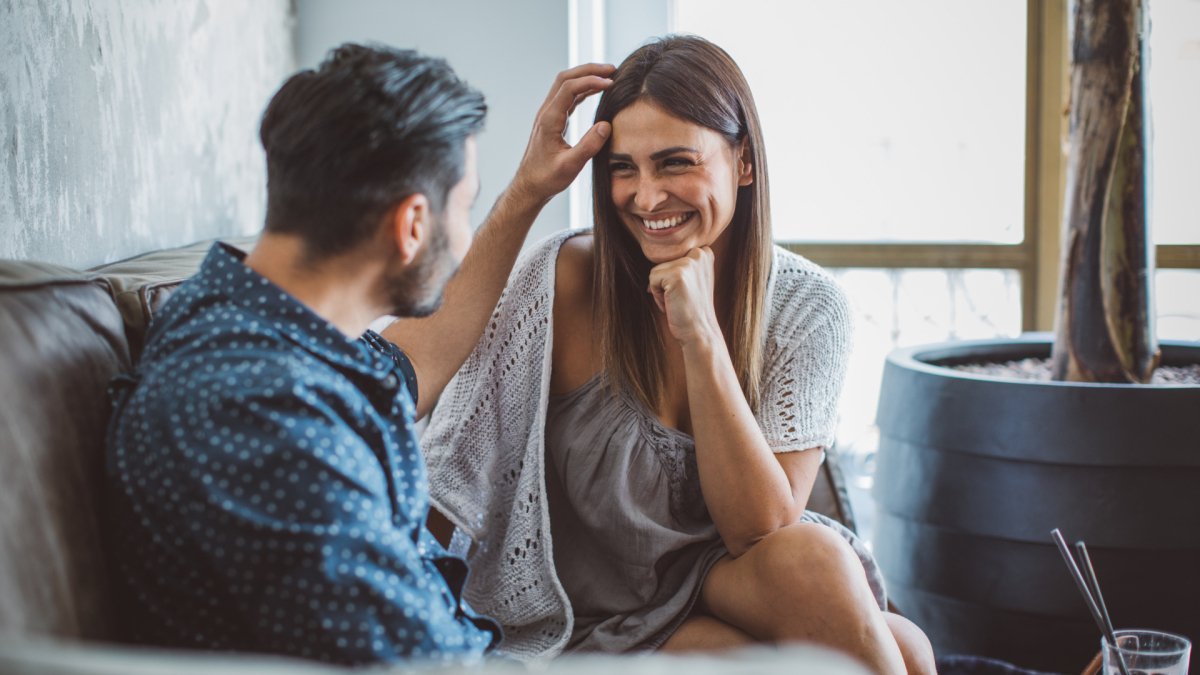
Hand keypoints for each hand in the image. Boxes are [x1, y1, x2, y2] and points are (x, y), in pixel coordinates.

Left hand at [510, 63, 614, 206]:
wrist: (530, 186)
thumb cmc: (547, 178)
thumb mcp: (570, 166)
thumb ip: (588, 146)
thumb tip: (606, 125)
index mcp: (549, 120)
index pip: (569, 88)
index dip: (591, 81)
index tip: (611, 83)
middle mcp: (546, 113)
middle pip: (566, 78)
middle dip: (589, 70)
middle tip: (613, 69)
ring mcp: (548, 115)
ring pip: (566, 85)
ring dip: (586, 77)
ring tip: (609, 76)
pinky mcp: (553, 120)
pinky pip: (568, 97)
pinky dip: (583, 90)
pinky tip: (597, 91)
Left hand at [647, 247, 722, 348]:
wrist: (699, 330)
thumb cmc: (691, 307)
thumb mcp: (692, 278)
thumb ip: (680, 263)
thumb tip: (650, 253)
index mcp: (705, 252)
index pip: (671, 256)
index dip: (672, 276)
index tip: (687, 290)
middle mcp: (699, 253)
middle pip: (663, 262)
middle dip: (665, 282)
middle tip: (682, 297)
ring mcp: (689, 263)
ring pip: (656, 271)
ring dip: (661, 290)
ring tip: (678, 301)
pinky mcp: (677, 274)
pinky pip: (652, 280)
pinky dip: (657, 296)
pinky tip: (674, 303)